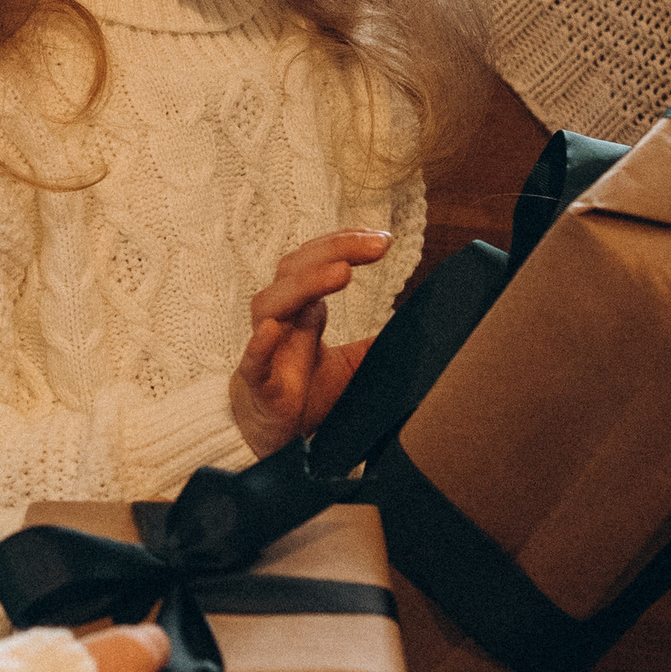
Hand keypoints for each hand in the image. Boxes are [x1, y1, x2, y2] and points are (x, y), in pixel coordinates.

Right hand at [228, 229, 391, 458]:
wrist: (271, 433)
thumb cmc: (304, 390)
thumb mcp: (350, 365)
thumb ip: (374, 345)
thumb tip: (418, 333)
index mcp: (304, 309)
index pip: (318, 261)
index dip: (346, 244)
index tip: (383, 239)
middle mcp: (283, 319)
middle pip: (296, 269)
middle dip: (334, 250)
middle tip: (375, 246)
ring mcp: (268, 349)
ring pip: (272, 304)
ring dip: (305, 284)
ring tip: (341, 272)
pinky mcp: (258, 384)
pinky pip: (253, 361)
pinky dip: (260, 346)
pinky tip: (273, 331)